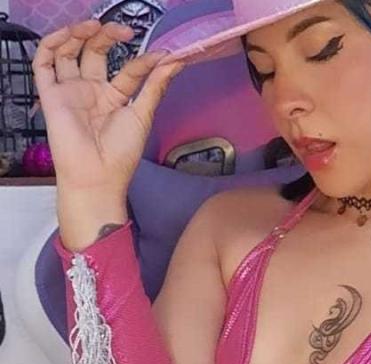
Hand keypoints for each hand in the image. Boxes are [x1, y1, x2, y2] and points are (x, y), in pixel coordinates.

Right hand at [33, 19, 184, 194]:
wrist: (98, 176)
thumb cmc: (120, 155)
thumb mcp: (143, 115)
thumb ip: (155, 86)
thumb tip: (174, 62)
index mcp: (115, 98)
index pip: (128, 69)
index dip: (143, 59)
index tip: (163, 54)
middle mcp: (92, 92)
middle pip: (95, 53)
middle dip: (107, 36)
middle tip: (124, 30)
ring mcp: (71, 92)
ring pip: (69, 52)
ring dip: (79, 34)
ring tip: (96, 26)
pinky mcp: (52, 96)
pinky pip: (43, 63)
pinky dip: (52, 44)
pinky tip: (69, 35)